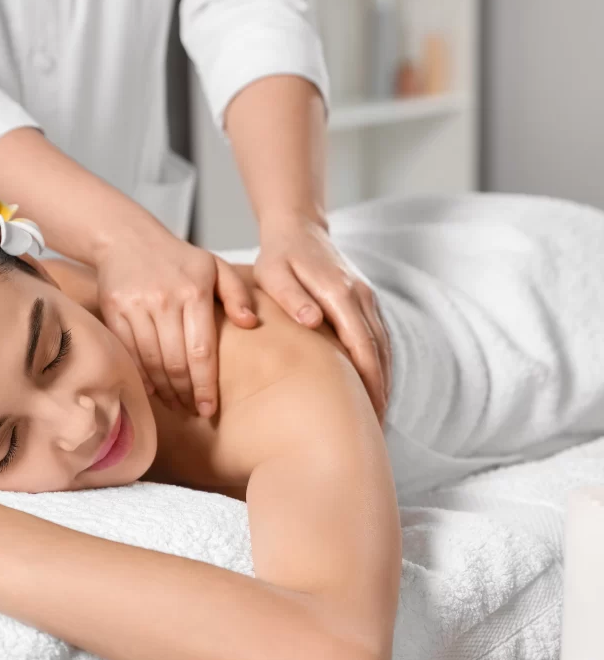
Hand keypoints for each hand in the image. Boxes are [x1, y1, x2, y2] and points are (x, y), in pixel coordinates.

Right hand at [96, 228, 257, 416]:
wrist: (127, 238)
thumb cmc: (178, 259)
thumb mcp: (215, 266)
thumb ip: (237, 293)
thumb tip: (250, 323)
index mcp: (194, 292)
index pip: (202, 351)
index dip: (205, 385)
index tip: (209, 409)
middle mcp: (165, 300)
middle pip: (176, 362)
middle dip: (186, 393)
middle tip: (193, 410)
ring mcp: (137, 306)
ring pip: (151, 362)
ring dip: (164, 390)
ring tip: (176, 404)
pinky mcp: (114, 311)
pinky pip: (129, 353)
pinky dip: (141, 377)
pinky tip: (152, 390)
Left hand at [255, 218, 391, 421]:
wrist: (298, 229)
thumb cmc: (279, 256)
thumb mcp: (274, 272)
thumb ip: (291, 296)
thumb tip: (313, 321)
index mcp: (340, 292)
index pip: (361, 344)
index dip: (367, 380)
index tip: (367, 412)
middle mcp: (360, 297)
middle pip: (379, 352)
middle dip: (380, 391)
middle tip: (375, 430)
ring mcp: (367, 300)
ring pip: (384, 349)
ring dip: (383, 383)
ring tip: (376, 421)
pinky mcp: (365, 305)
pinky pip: (379, 341)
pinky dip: (381, 367)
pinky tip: (374, 392)